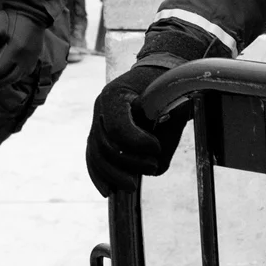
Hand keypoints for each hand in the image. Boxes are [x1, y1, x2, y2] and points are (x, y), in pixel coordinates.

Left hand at [0, 9, 45, 88]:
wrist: (32, 11)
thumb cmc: (12, 18)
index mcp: (15, 50)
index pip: (0, 71)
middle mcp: (26, 58)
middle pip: (10, 78)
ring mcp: (33, 58)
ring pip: (19, 77)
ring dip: (6, 82)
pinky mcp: (36, 56)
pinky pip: (26, 72)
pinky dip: (16, 77)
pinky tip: (9, 76)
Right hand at [85, 60, 188, 195]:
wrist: (153, 75)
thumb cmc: (165, 86)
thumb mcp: (172, 99)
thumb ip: (169, 128)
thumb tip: (158, 163)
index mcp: (116, 94)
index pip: (118, 127)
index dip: (137, 143)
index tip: (157, 148)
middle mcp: (100, 107)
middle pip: (106, 145)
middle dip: (129, 162)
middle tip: (153, 165)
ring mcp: (96, 120)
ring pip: (96, 155)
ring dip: (115, 174)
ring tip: (134, 185)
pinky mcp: (97, 133)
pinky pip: (92, 157)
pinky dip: (99, 175)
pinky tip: (108, 190)